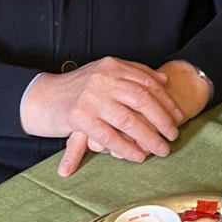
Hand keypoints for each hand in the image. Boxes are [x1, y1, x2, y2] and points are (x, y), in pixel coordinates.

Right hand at [57, 61, 211, 176]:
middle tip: (174, 135)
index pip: (148, 83)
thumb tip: (163, 81)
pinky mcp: (81, 118)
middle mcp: (103, 79)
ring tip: (162, 149)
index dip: (166, 101)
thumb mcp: (105, 72)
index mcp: (112, 66)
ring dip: (149, 137)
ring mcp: (92, 98)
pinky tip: (139, 156)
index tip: (178, 116)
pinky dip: (127, 148)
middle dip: (163, 119)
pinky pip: (110, 137)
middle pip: (143, 100)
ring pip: (130, 120)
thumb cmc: (79, 87)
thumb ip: (133, 73)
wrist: (43, 96)